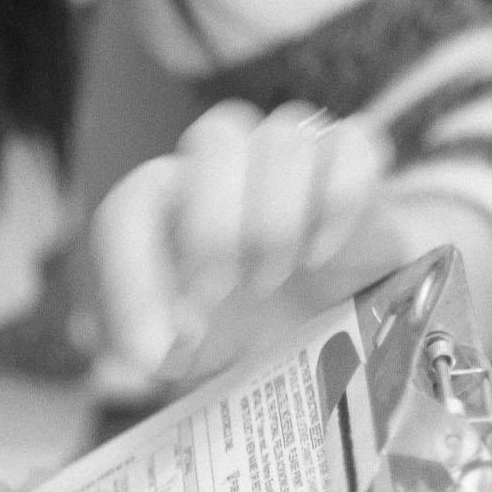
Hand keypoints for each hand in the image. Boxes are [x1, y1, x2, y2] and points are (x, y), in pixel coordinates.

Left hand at [90, 98, 396, 386]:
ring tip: (272, 280)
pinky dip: (339, 199)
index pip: (133, 206)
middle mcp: (227, 164)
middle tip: (220, 295)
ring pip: (284, 136)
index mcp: (169, 203)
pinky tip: (322, 254)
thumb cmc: (241, 331)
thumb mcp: (184, 354)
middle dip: (214, 226)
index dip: (136, 273)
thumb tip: (156, 347)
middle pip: (215, 137)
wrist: (327, 336)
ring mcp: (295, 156)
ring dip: (276, 219)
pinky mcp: (358, 165)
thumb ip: (151, 347)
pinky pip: (354, 144)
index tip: (160, 343)